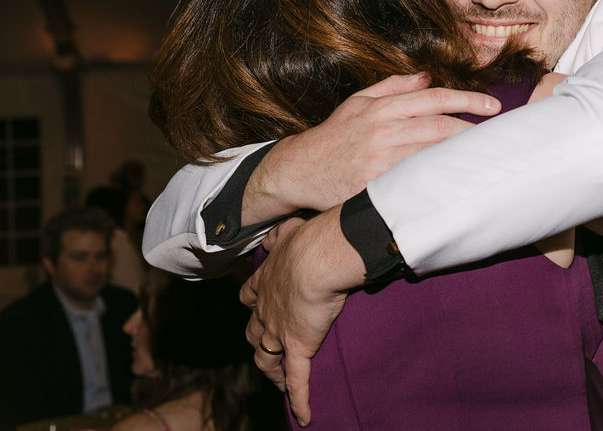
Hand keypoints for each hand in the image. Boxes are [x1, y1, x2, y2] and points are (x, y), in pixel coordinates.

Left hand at [241, 207, 364, 425]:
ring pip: (266, 359)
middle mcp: (265, 311)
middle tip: (268, 345)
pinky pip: (297, 380)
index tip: (256, 305)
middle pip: (254, 332)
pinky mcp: (298, 348)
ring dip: (271, 371)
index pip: (250, 296)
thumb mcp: (288, 230)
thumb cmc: (307, 239)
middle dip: (259, 340)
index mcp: (265, 282)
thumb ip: (282, 232)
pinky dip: (299, 400)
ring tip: (277, 382)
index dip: (253, 303)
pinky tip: (305, 416)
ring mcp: (279, 332)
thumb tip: (282, 227)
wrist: (316, 259)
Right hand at [242, 73, 499, 223]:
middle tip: (499, 137)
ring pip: (431, 154)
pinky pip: (413, 182)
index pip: (434, 98)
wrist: (297, 170)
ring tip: (487, 157)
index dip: (468, 100)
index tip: (493, 106)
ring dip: (461, 156)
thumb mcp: (358, 103)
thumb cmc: (332, 137)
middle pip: (439, 126)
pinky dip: (437, 181)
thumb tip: (426, 76)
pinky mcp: (372, 186)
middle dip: (473, 131)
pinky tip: (458, 182)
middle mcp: (382, 130)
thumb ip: (393, 87)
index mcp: (382, 107)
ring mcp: (378, 159)